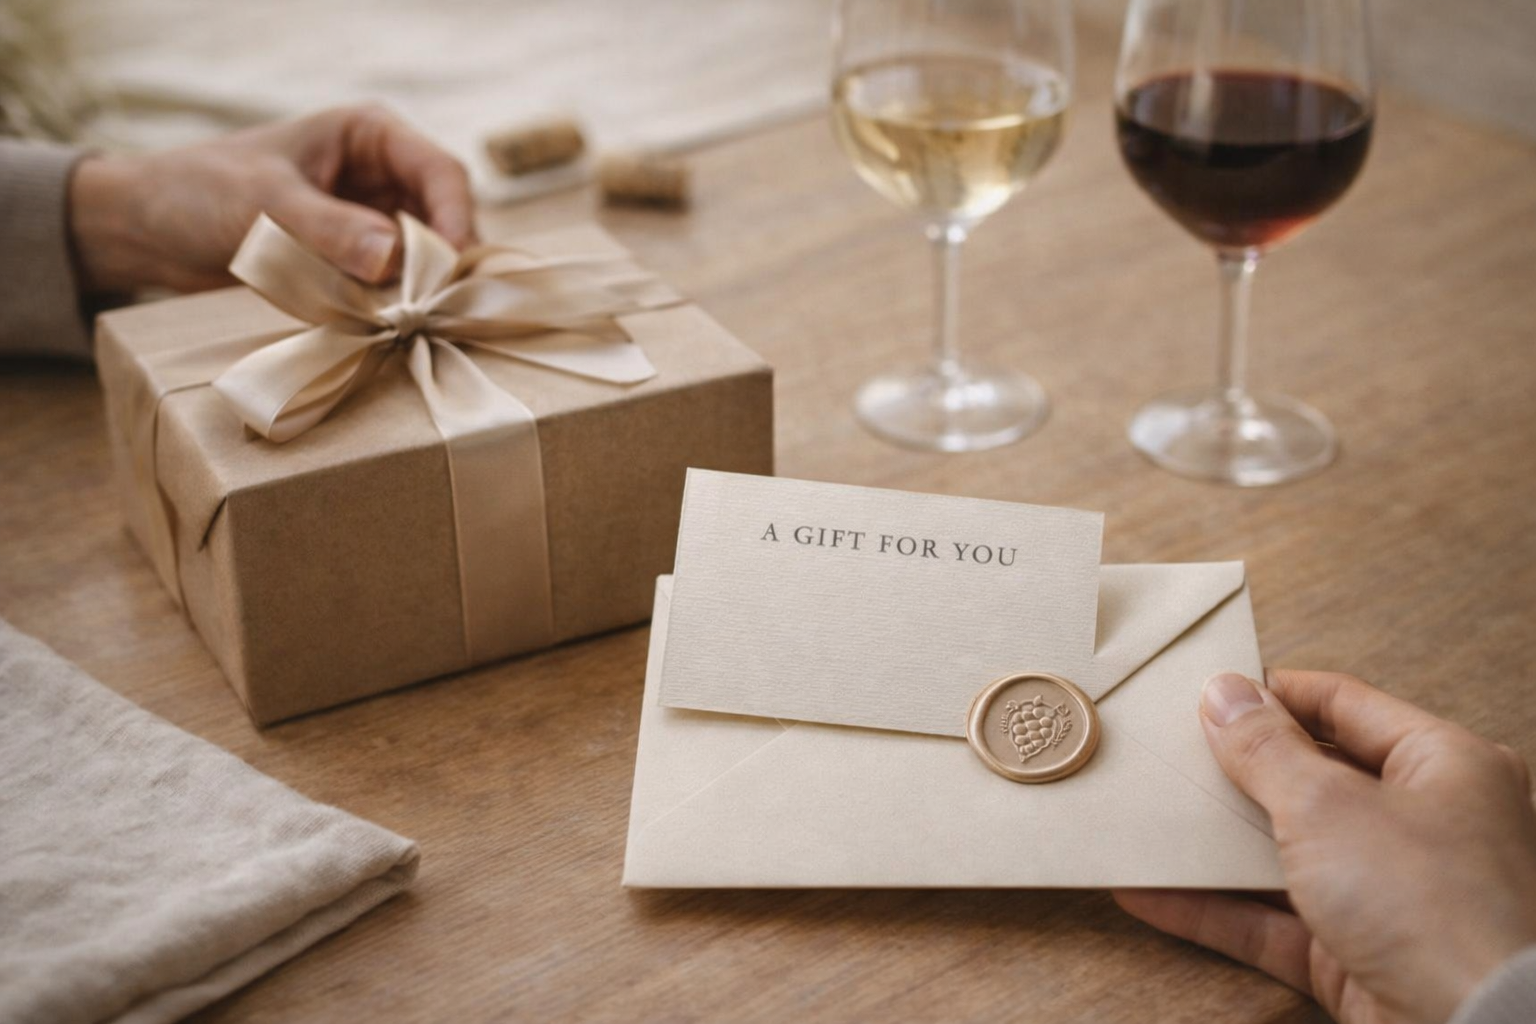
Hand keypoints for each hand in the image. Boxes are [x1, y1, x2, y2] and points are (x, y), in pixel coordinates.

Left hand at [68, 104, 475, 293]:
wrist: (147, 229)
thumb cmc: (199, 190)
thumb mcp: (266, 203)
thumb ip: (332, 229)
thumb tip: (397, 256)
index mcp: (371, 137)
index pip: (442, 174)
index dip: (455, 220)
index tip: (449, 270)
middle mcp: (382, 177)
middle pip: (444, 221)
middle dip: (441, 264)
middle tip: (430, 308)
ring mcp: (371, 223)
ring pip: (424, 260)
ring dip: (416, 291)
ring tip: (402, 322)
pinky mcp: (354, 264)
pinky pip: (392, 288)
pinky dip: (390, 309)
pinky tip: (379, 327)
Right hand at [1114, 669, 1535, 1023]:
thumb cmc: (1436, 908)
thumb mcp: (1329, 805)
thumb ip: (1266, 749)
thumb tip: (1224, 693)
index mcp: (1444, 765)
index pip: (1343, 705)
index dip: (1271, 696)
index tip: (1205, 694)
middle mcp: (1423, 826)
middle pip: (1310, 781)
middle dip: (1234, 772)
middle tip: (1168, 753)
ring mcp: (1390, 896)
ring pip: (1285, 855)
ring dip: (1215, 844)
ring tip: (1148, 819)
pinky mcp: (1357, 958)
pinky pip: (1272, 922)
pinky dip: (1213, 909)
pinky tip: (1150, 893)